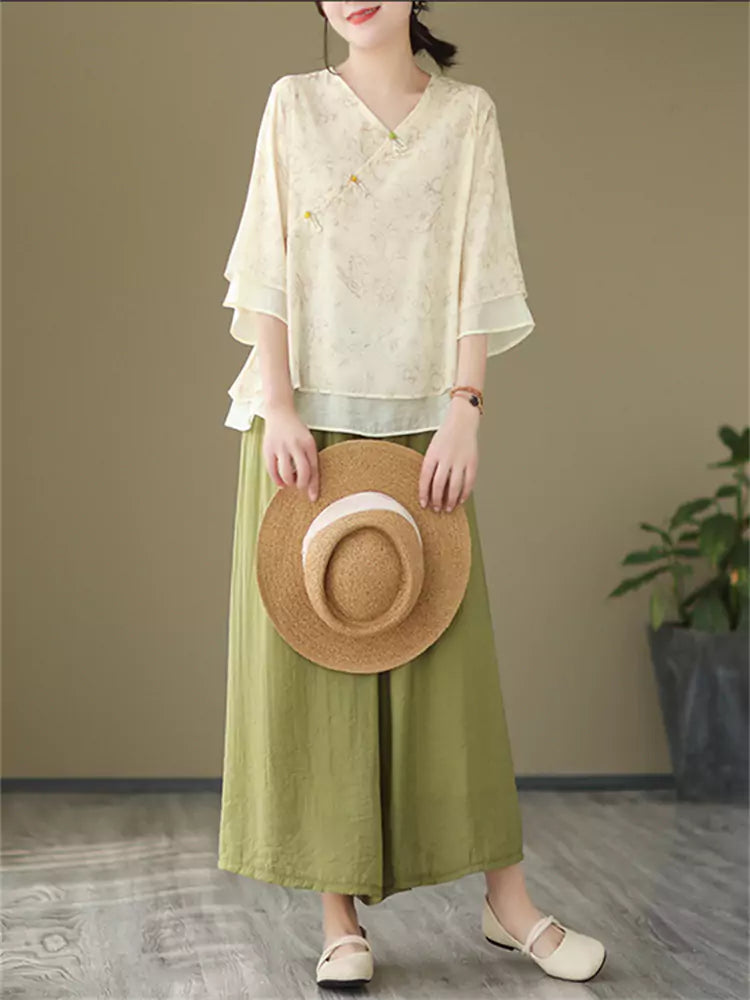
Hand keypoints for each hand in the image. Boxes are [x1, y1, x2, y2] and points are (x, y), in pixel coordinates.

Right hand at [262, 400, 319, 501]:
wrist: (279, 413)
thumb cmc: (296, 431)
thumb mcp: (308, 441)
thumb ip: (310, 459)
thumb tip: (310, 484)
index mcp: (309, 443)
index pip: (314, 468)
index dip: (314, 485)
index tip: (313, 497)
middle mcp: (296, 445)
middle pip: (303, 472)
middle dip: (302, 485)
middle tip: (300, 486)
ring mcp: (281, 447)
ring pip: (286, 474)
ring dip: (289, 483)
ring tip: (290, 482)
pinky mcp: (268, 449)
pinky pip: (272, 470)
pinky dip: (277, 480)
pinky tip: (280, 482)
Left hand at [418, 397, 479, 512]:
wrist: (462, 421)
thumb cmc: (445, 437)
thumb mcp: (432, 449)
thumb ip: (431, 466)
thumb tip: (429, 489)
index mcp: (433, 454)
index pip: (425, 478)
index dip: (424, 493)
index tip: (423, 504)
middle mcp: (446, 458)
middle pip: (439, 484)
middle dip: (437, 500)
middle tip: (436, 509)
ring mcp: (460, 460)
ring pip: (454, 486)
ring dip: (450, 500)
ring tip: (448, 508)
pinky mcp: (472, 462)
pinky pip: (469, 482)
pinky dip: (464, 493)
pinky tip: (461, 500)